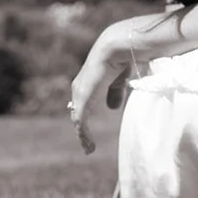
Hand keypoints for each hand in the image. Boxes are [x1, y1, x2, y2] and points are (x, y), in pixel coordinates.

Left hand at [68, 21, 137, 154]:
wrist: (116, 49)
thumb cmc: (120, 59)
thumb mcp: (118, 81)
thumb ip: (114, 94)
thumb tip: (113, 109)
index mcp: (88, 82)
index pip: (82, 103)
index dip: (85, 116)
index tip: (89, 131)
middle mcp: (80, 87)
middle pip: (77, 112)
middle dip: (82, 129)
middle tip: (88, 144)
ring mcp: (80, 93)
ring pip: (78, 118)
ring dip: (83, 135)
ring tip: (89, 148)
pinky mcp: (82, 98)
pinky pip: (81, 120)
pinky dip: (84, 133)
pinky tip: (88, 143)